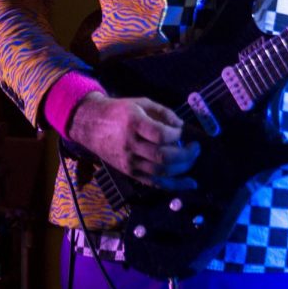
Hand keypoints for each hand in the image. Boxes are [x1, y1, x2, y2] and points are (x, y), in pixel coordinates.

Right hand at [68, 92, 199, 189]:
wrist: (91, 125)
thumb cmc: (119, 111)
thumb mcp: (141, 103)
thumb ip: (164, 113)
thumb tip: (182, 127)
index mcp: (133, 124)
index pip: (160, 135)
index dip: (177, 135)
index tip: (183, 131)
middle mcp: (130, 145)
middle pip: (162, 157)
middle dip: (185, 154)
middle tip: (196, 148)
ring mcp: (129, 162)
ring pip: (160, 172)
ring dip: (182, 168)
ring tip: (193, 159)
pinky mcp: (129, 173)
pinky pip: (154, 183)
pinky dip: (174, 185)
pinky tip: (189, 183)